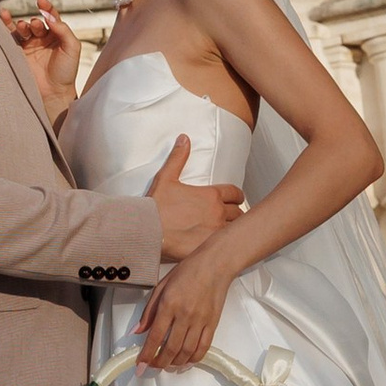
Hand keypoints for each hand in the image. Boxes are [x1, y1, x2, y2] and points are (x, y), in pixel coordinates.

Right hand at [8, 0, 81, 112]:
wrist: (53, 93)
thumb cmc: (66, 72)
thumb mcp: (72, 48)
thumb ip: (63, 30)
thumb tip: (50, 16)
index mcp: (56, 35)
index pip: (51, 16)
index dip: (46, 7)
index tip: (40, 0)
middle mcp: (42, 38)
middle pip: (35, 22)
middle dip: (34, 22)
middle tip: (35, 26)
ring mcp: (29, 45)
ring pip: (22, 28)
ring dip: (22, 25)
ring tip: (23, 27)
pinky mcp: (17, 53)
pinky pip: (10, 36)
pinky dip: (5, 25)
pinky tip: (3, 16)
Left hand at [138, 243, 232, 373]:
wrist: (214, 265)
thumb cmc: (187, 271)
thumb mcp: (161, 287)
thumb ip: (149, 311)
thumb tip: (137, 332)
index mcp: (169, 304)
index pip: (155, 336)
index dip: (146, 354)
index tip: (140, 365)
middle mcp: (185, 315)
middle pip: (171, 349)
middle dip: (159, 363)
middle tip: (152, 367)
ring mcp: (200, 321)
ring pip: (186, 352)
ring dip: (175, 363)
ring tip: (166, 365)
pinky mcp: (213, 324)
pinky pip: (203, 348)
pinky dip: (193, 359)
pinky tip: (185, 361)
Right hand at [149, 140, 243, 264]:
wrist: (147, 229)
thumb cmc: (156, 205)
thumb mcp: (167, 177)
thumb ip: (178, 158)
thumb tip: (185, 138)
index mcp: (210, 195)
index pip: (234, 193)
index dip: (237, 196)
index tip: (235, 200)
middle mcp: (217, 212)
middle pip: (238, 213)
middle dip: (235, 213)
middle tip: (230, 217)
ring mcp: (215, 231)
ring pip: (235, 230)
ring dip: (233, 229)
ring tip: (228, 232)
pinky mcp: (210, 247)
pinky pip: (226, 245)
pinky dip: (225, 244)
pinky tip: (220, 245)